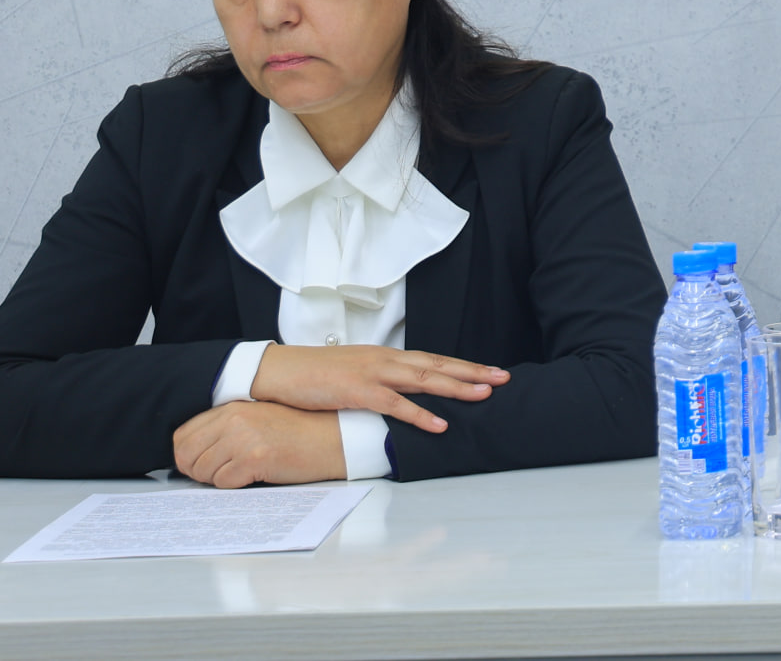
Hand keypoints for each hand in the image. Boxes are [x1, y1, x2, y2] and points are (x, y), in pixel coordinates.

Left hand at [173, 401, 345, 487]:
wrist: (331, 437)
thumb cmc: (299, 430)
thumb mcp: (258, 418)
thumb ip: (226, 427)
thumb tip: (192, 452)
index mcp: (232, 408)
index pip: (182, 435)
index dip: (186, 455)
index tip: (198, 463)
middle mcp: (234, 420)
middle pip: (186, 456)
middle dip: (197, 471)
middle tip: (218, 474)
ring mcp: (243, 438)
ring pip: (203, 472)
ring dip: (217, 479)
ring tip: (241, 472)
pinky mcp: (255, 458)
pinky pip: (223, 483)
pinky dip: (234, 485)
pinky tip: (253, 475)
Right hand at [252, 342, 505, 432]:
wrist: (277, 370)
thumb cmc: (311, 375)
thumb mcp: (351, 375)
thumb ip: (376, 382)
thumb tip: (397, 396)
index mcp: (384, 356)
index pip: (431, 359)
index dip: (462, 365)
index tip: (489, 371)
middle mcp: (384, 360)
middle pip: (437, 364)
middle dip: (473, 372)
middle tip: (504, 378)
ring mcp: (372, 373)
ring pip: (424, 379)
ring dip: (456, 388)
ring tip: (485, 395)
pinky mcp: (357, 391)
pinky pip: (395, 404)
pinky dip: (420, 415)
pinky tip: (440, 424)